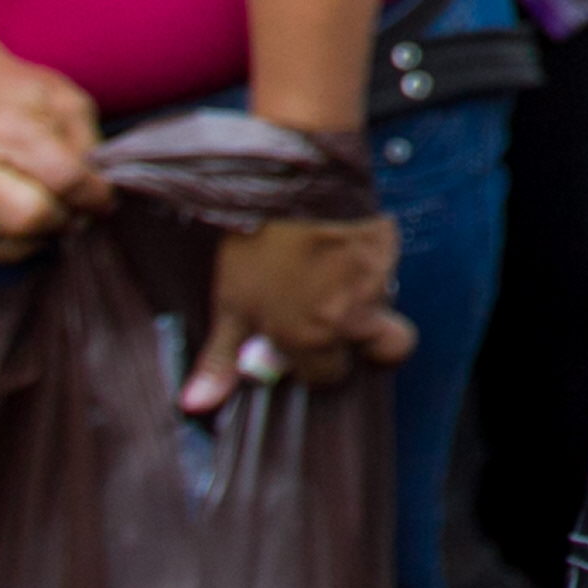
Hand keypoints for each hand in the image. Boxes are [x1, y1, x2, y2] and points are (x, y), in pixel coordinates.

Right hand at [0, 53, 110, 261]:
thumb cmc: (15, 95)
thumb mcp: (66, 102)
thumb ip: (88, 149)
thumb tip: (99, 199)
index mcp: (6, 129)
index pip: (65, 181)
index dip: (96, 195)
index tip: (104, 196)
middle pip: (30, 223)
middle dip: (64, 221)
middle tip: (76, 208)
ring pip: (8, 248)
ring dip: (39, 236)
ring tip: (46, 207)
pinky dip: (10, 238)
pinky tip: (14, 208)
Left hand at [178, 211, 416, 413]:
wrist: (297, 184)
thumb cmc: (261, 243)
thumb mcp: (230, 303)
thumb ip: (221, 358)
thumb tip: (197, 404)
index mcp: (311, 337)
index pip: (330, 377)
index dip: (320, 364)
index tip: (306, 348)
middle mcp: (352, 317)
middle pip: (388, 349)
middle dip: (366, 341)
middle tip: (341, 324)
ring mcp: (378, 281)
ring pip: (389, 307)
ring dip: (372, 302)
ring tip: (339, 281)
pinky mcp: (388, 246)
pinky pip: (390, 268)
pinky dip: (373, 266)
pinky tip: (343, 250)